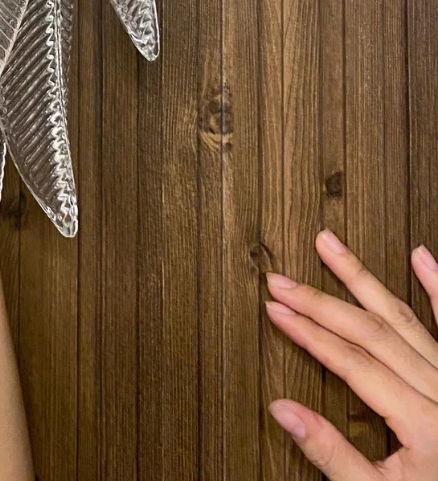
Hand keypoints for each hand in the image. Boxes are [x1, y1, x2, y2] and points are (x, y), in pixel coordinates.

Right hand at [264, 230, 437, 479]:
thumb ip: (331, 453)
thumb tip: (282, 410)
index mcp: (424, 423)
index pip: (352, 362)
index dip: (308, 332)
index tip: (276, 309)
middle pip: (372, 333)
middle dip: (320, 302)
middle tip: (282, 280)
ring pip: (406, 319)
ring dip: (364, 279)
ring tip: (331, 245)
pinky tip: (420, 257)